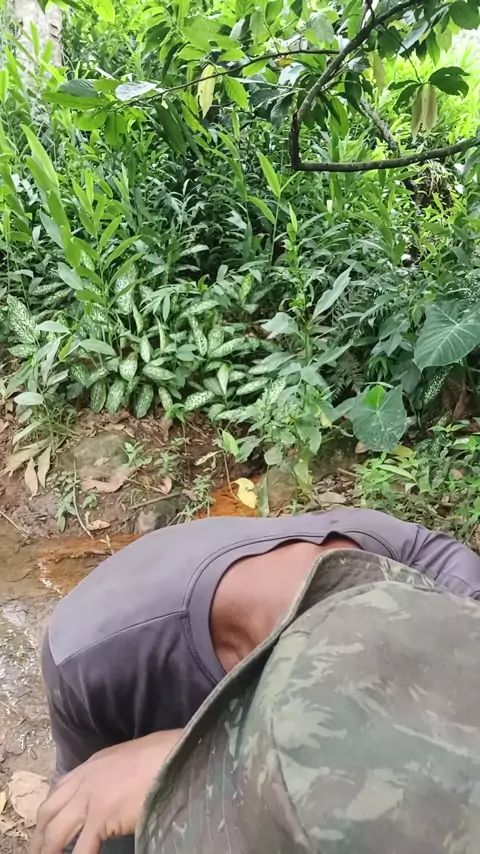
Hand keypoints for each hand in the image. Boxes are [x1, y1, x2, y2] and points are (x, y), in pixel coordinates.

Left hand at [31, 729, 182, 853]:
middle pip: (48, 812)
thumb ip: (114, 775)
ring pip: (55, 833)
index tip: (46, 830)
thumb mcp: (130, 759)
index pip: (58, 791)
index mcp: (92, 765)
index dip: (49, 814)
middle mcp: (84, 780)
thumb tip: (116, 794)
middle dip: (40, 836)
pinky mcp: (102, 816)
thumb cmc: (164, 755)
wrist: (177, 755)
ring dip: (48, 852)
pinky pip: (81, 850)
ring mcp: (90, 798)